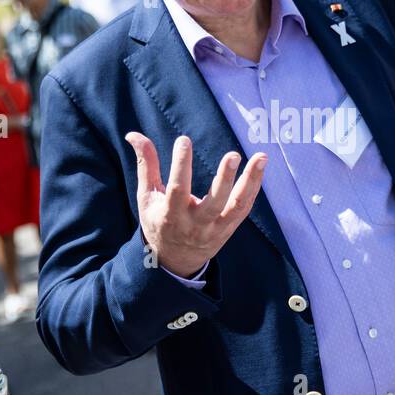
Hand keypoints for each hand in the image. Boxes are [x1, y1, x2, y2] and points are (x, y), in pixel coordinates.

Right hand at [125, 132, 266, 278]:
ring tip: (261, 157)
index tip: (184, 140)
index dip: (180, 165)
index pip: (177, 189)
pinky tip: (259, 167)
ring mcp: (216, 228)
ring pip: (237, 206)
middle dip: (224, 179)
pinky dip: (254, 187)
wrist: (175, 260)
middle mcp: (196, 224)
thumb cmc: (159, 221)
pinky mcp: (229, 228)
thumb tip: (133, 134)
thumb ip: (146, 165)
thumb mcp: (147, 196)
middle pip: (214, 203)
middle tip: (233, 155)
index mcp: (171, 215)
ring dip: (251, 181)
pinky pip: (245, 208)